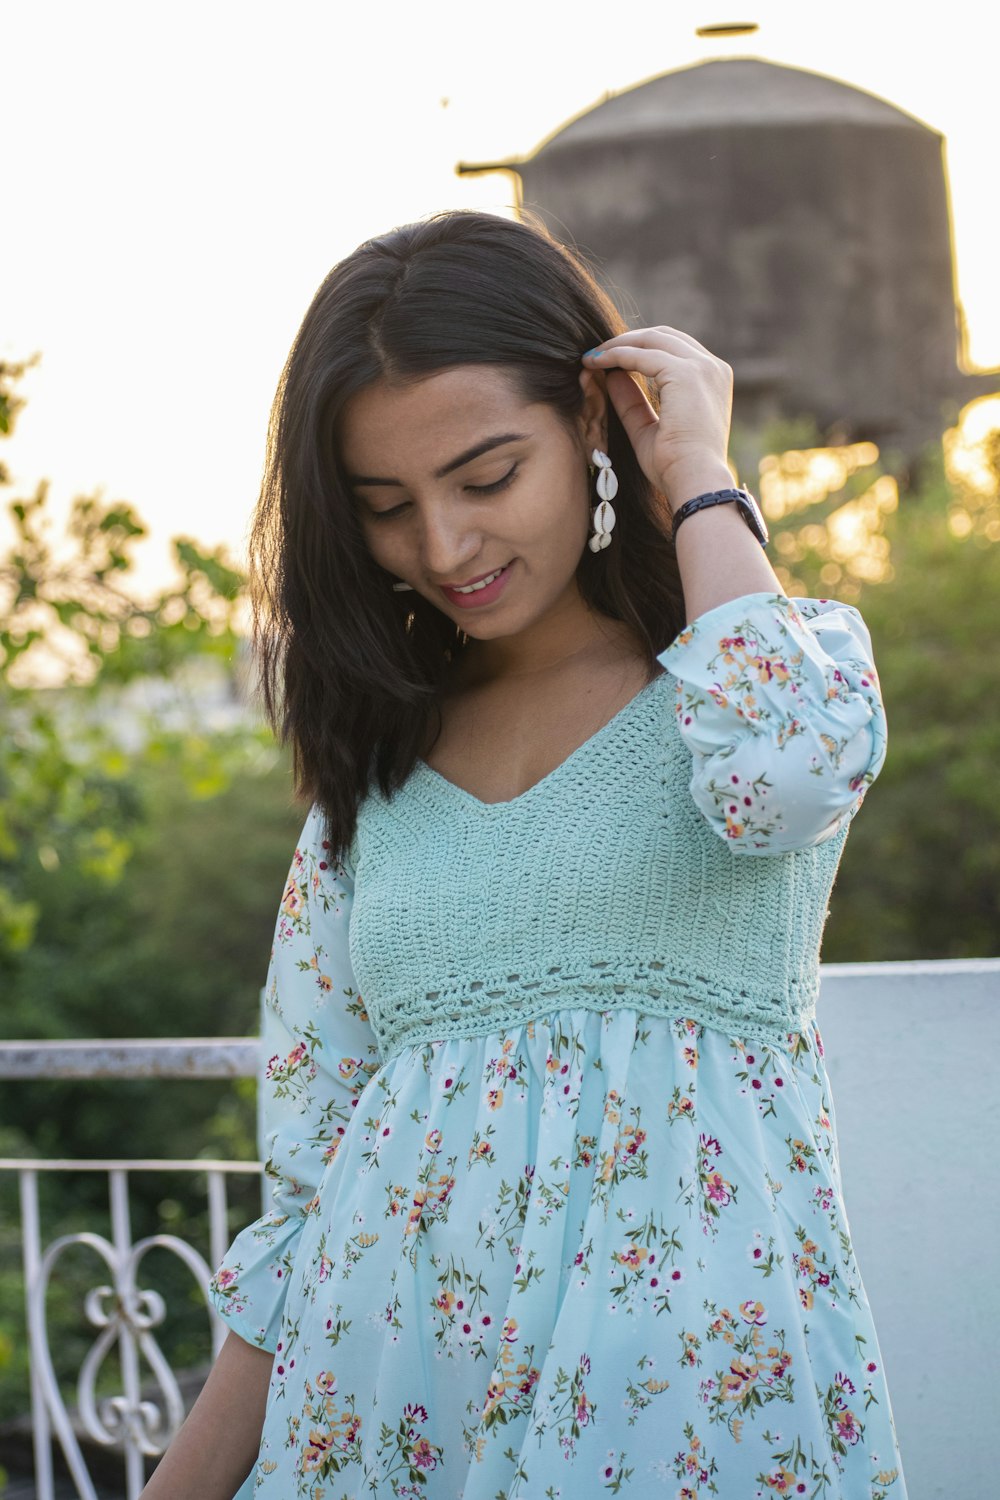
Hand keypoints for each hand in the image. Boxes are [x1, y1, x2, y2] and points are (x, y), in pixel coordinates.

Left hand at [582, 327, 733, 511]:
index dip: (639, 350)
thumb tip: (610, 376)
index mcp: (712, 380)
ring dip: (618, 345)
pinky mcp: (687, 373)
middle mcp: (712, 368)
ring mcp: (702, 368)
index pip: (673, 350)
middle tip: (596, 354)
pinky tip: (595, 363)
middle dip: (627, 341)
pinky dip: (616, 355)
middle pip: (664, 337)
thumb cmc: (675, 466)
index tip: (609, 360)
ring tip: (591, 358)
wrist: (695, 482)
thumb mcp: (647, 429)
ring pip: (652, 340)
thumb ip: (632, 402)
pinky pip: (643, 355)